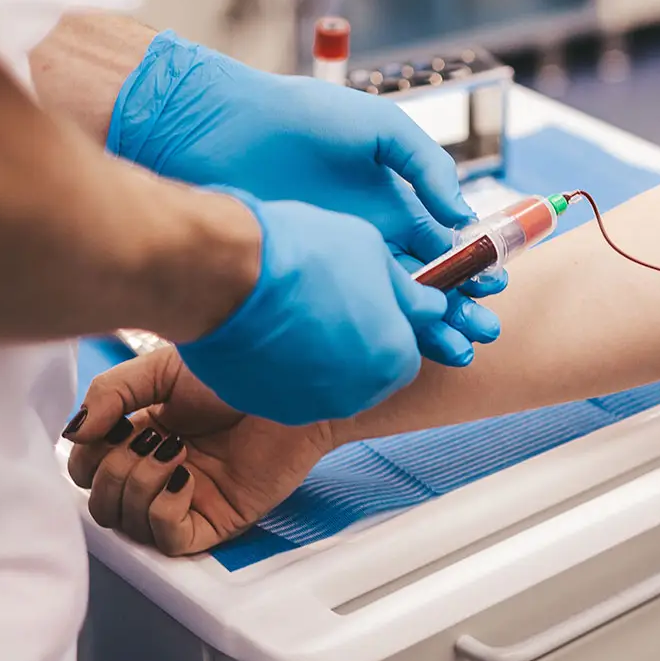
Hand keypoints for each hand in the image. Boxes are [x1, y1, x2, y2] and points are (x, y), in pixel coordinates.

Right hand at [65, 347, 324, 554]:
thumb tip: (74, 434)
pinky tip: (184, 476)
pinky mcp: (219, 520)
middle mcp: (161, 475)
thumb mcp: (157, 371)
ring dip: (139, 484)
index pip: (89, 474)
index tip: (115, 427)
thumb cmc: (233, 371)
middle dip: (111, 473)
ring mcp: (189, 500)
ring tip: (174, 450)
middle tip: (148, 438)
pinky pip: (170, 540)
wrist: (287, 384)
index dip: (88, 459)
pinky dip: (164, 510)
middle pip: (103, 506)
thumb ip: (109, 395)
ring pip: (130, 525)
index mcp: (142, 440)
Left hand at [109, 30, 501, 365]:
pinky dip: (384, 329)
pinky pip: (353, 308)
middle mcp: (370, 237)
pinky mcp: (307, 275)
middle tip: (485, 333)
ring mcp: (338, 259)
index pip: (443, 245)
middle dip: (460, 308)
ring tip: (461, 350)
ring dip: (432, 328)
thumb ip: (425, 164)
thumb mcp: (377, 126)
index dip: (471, 267)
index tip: (493, 287)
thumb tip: (460, 213)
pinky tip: (408, 347)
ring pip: (396, 303)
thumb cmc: (297, 116)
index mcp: (393, 202)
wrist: (218, 130)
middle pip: (428, 283)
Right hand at [185, 190, 445, 424]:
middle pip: (364, 372)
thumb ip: (407, 293)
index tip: (364, 300)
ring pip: (320, 382)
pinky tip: (261, 328)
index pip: (402, 351)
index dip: (384, 322)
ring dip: (313, 355)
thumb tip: (432, 307)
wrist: (227, 273)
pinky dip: (275, 364)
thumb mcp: (374, 255)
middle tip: (324, 302)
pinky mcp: (260, 404)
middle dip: (351, 342)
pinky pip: (277, 386)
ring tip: (291, 309)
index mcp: (394, 361)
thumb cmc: (306, 255)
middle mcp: (357, 395)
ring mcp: (305, 406)